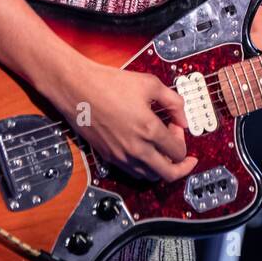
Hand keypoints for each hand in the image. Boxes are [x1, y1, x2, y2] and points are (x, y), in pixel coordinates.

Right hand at [49, 57, 199, 183]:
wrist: (77, 88)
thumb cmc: (110, 84)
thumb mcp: (151, 84)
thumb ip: (174, 102)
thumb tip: (183, 118)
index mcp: (149, 130)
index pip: (178, 152)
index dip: (183, 140)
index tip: (177, 127)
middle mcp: (136, 149)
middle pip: (168, 174)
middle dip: (181, 166)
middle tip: (184, 155)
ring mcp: (121, 156)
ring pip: (150, 176)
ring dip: (162, 166)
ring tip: (160, 147)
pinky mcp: (108, 157)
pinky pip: (132, 172)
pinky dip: (144, 167)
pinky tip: (144, 149)